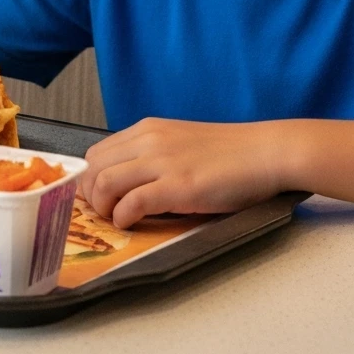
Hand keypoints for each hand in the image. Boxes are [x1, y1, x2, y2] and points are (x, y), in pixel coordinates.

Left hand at [80, 118, 285, 228]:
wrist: (264, 152)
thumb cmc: (229, 154)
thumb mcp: (180, 143)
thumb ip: (152, 156)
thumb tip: (125, 183)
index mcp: (148, 129)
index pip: (96, 153)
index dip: (89, 179)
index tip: (96, 199)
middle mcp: (149, 140)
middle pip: (93, 168)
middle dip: (89, 196)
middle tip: (103, 214)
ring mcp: (162, 162)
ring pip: (103, 184)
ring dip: (103, 208)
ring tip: (117, 220)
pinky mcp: (178, 186)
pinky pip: (130, 204)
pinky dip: (123, 218)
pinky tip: (133, 224)